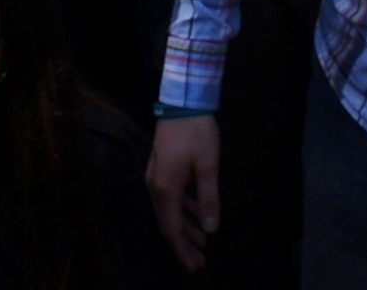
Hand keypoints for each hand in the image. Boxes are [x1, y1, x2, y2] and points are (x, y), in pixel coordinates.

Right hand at [149, 114, 222, 270]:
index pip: (172, 228)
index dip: (183, 249)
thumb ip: (209, 199)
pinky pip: (171, 197)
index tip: (195, 266)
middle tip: (199, 261)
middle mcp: (155, 185)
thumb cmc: (197, 131)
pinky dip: (183, 208)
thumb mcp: (208, 166)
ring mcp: (156, 176)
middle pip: (168, 222)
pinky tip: (197, 212)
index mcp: (165, 188)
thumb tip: (210, 229)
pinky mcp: (162, 167)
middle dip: (183, 243)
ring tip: (201, 241)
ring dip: (185, 226)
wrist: (183, 100)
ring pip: (169, 210)